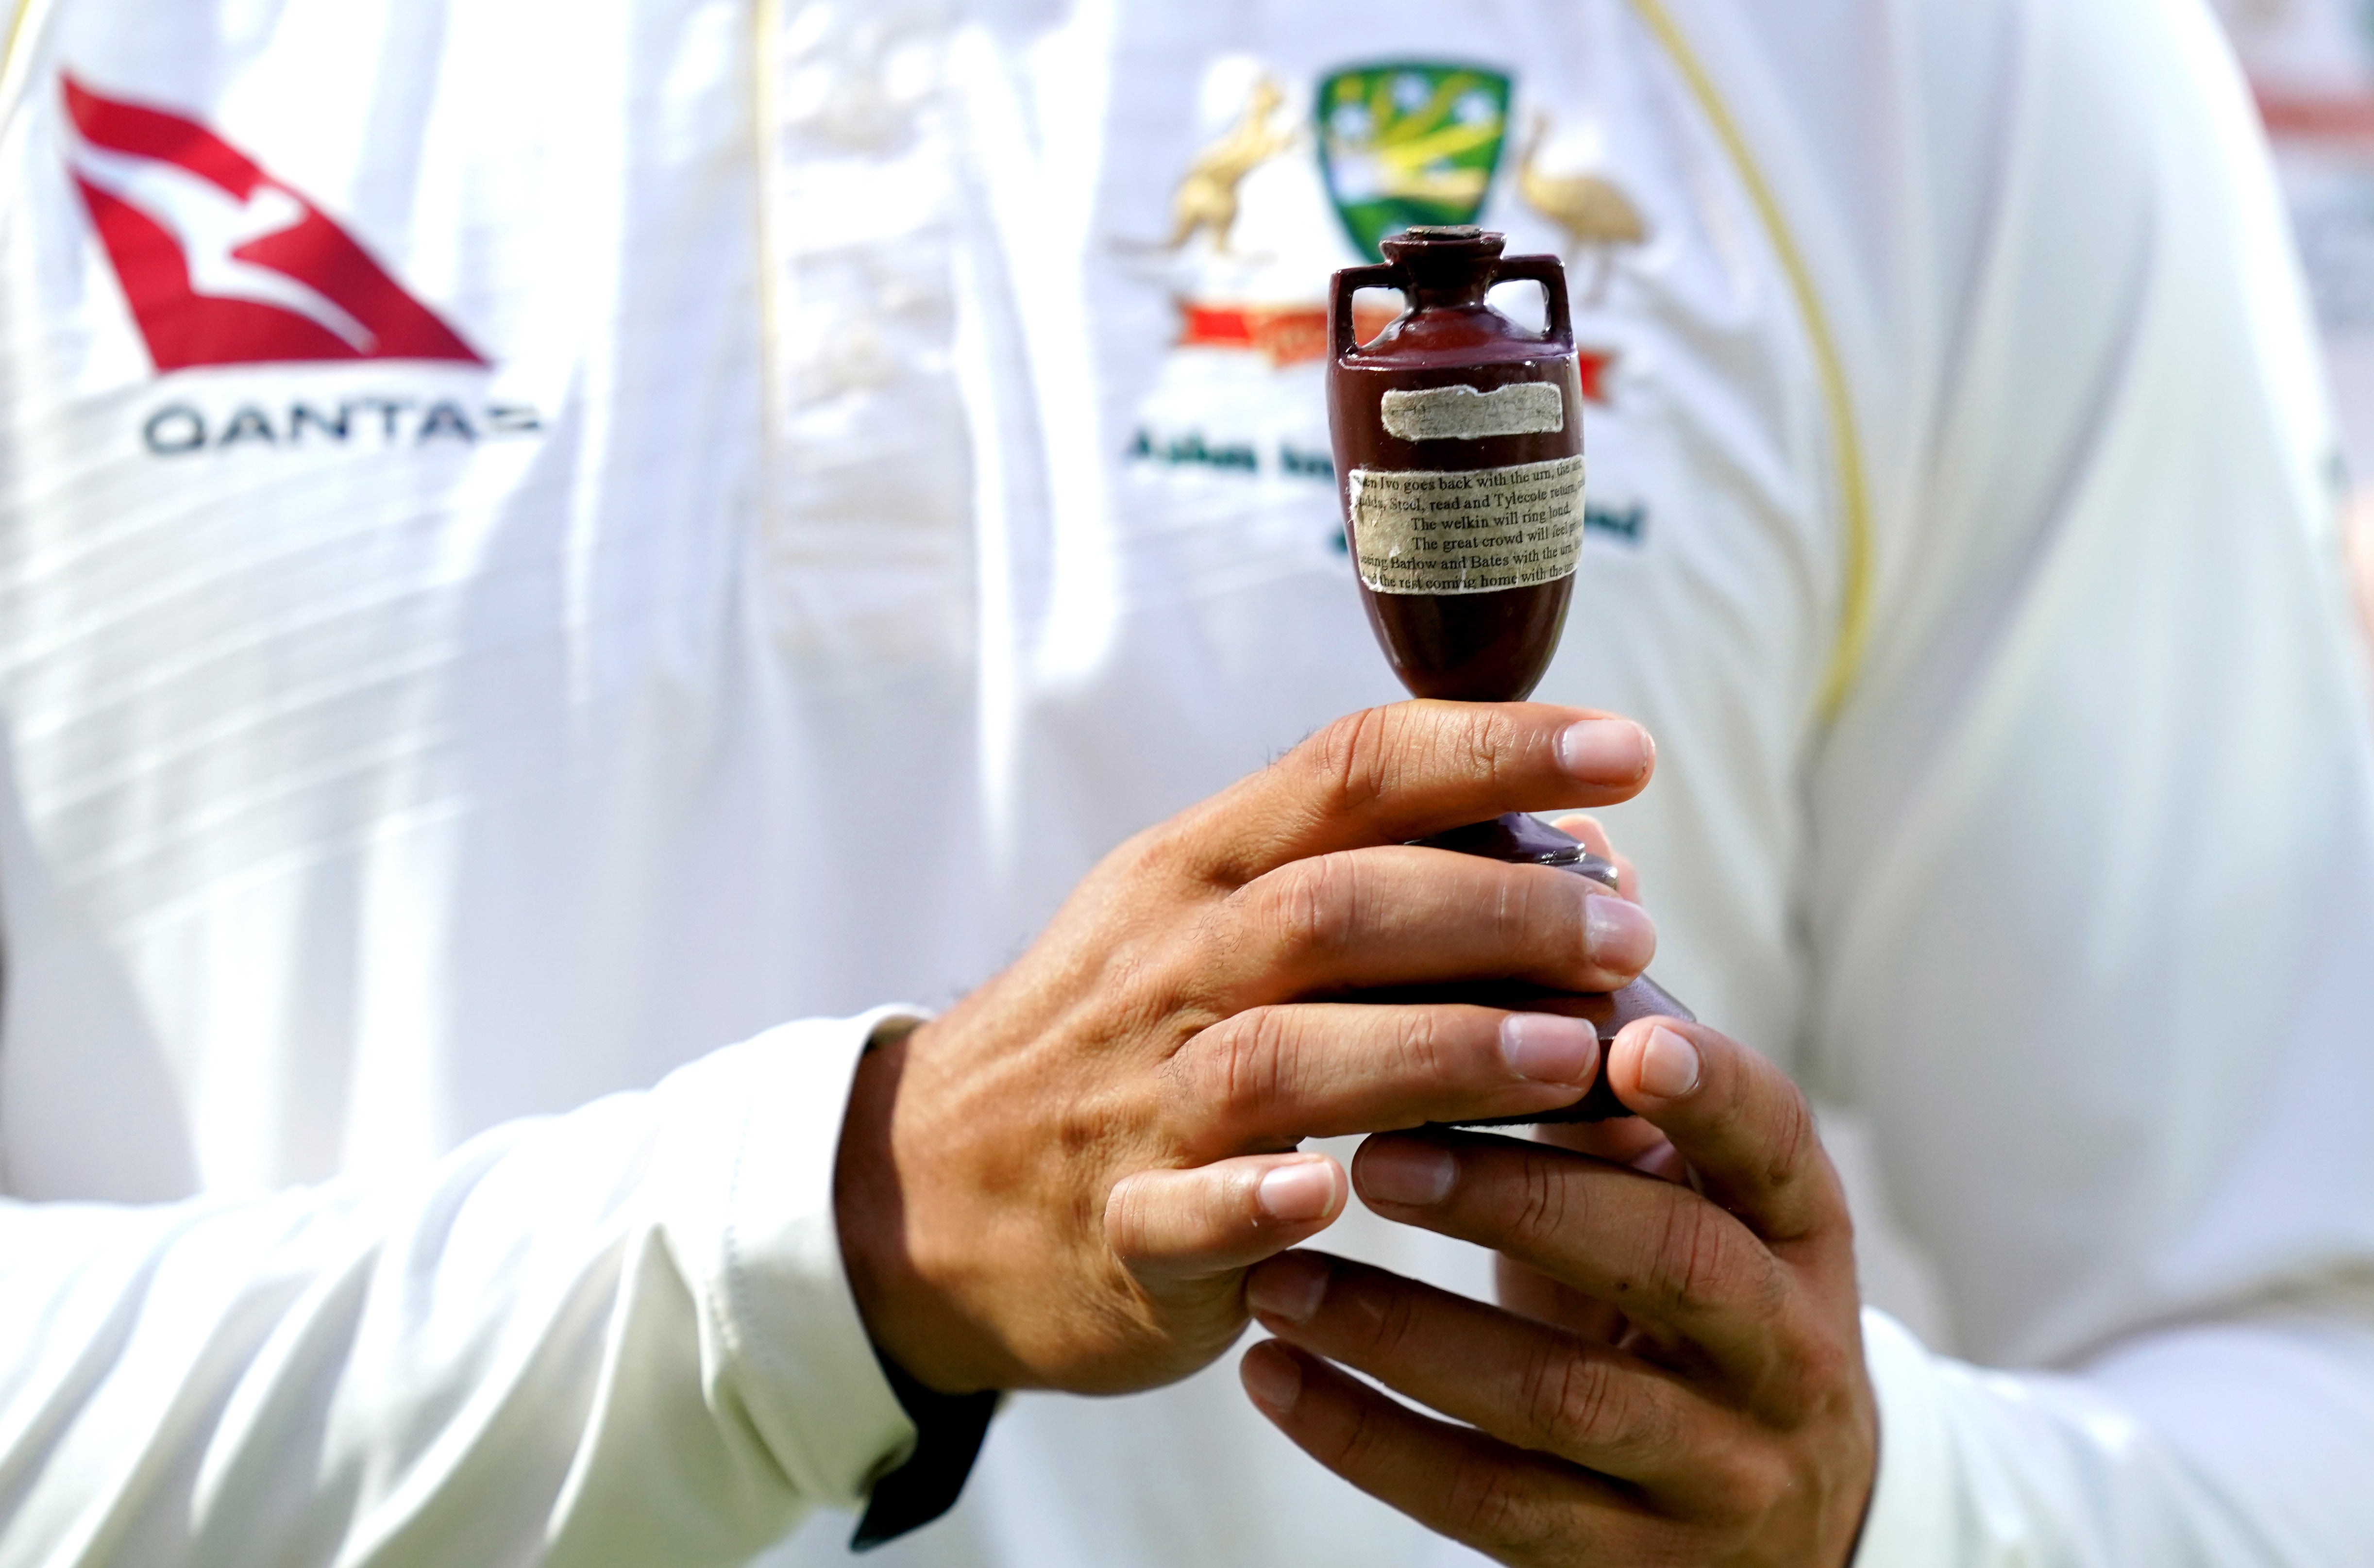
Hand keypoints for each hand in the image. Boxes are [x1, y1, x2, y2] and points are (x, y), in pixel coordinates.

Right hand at [834, 701, 1660, 1394]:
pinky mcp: (1117, 1230)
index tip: (1627, 752)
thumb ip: (1373, 880)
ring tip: (1568, 1058)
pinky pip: (1180, 1211)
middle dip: (1497, 910)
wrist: (925, 1183)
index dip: (1492, 751)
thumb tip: (1578, 851)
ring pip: (1280, 1056)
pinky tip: (1332, 1200)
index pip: (1351, 771)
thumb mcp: (1210, 921)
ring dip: (1431, 1050)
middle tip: (1630, 936)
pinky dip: (1253, 1202)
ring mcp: (1134, 1099)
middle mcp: (1169, 966)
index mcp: (1200, 873)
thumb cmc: (1124, 1037)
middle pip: (1336, 907)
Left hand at [1238, 1017, 1874, 1566]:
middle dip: (1520, 1199)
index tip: (1620, 1035)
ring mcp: (1720, 1468)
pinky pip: (1493, 1504)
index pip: (1771, 1141)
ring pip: (1564, 1398)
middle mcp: (1784, 1345)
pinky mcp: (1636, 1566)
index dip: (1708, 1091)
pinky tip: (1273, 1374)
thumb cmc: (1684, 1282)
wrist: (1773, 1508)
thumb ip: (1620, 1061)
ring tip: (1281, 1275)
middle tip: (1378, 1153)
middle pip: (1669, 1264)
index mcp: (1799, 1224)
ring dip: (1406, 1329)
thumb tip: (1546, 856)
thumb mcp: (1689, 1188)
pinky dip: (1371, 1439)